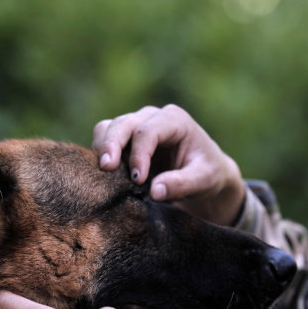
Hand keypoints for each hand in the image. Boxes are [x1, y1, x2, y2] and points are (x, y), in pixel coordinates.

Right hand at [93, 104, 245, 225]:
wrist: (203, 173)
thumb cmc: (206, 173)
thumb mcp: (203, 180)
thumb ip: (181, 184)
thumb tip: (154, 191)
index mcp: (175, 120)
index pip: (148, 131)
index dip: (139, 154)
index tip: (138, 180)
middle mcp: (152, 116)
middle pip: (123, 124)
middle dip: (112, 145)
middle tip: (106, 169)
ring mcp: (136, 124)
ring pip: (108, 127)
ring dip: (103, 148)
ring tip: (105, 172)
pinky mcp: (125, 138)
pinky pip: (104, 139)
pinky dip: (101, 154)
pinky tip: (106, 174)